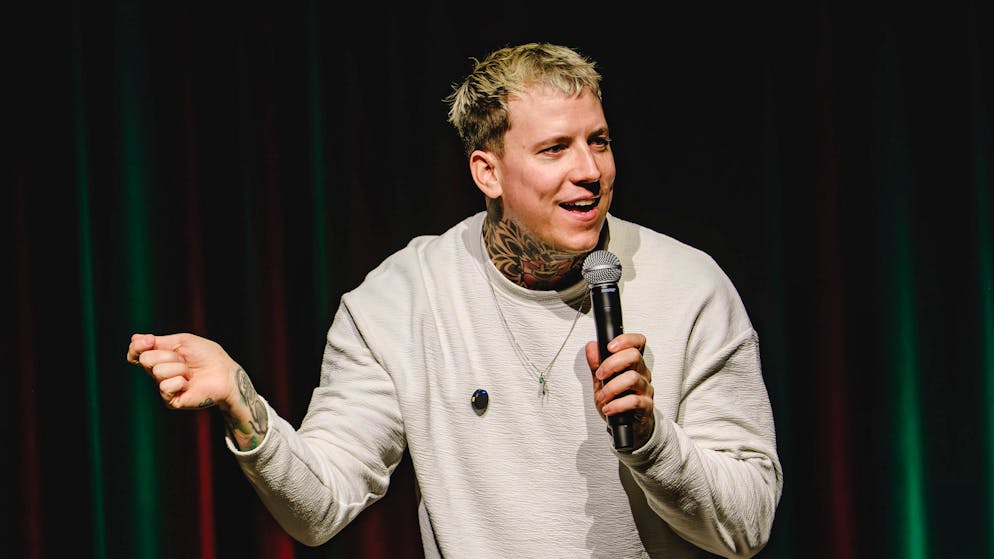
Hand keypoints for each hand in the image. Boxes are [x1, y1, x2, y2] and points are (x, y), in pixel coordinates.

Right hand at [126, 332, 240, 410]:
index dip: (137, 346)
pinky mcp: (170, 400)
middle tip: (185, 359)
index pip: (135, 353)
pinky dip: (180, 381)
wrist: (226, 373)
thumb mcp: (183, 342)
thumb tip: (134, 337)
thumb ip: (160, 341)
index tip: (149, 340)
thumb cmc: (208, 356)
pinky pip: (165, 386)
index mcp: (159, 357)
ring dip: (179, 368)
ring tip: (191, 372)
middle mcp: (158, 372)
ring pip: (158, 371)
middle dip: (168, 355)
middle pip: (145, 359)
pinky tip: (189, 384)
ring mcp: (163, 387)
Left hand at [585, 333, 654, 448]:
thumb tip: (591, 347)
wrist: (628, 426)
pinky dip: (616, 405)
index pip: (638, 342)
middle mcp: (642, 373)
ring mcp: (645, 389)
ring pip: (632, 378)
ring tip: (602, 397)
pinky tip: (608, 408)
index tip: (609, 347)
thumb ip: (596, 364)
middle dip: (612, 363)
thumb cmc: (617, 401)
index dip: (625, 339)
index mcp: (633, 364)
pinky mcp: (646, 406)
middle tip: (600, 375)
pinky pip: (633, 401)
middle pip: (634, 356)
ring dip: (612, 387)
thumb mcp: (602, 381)